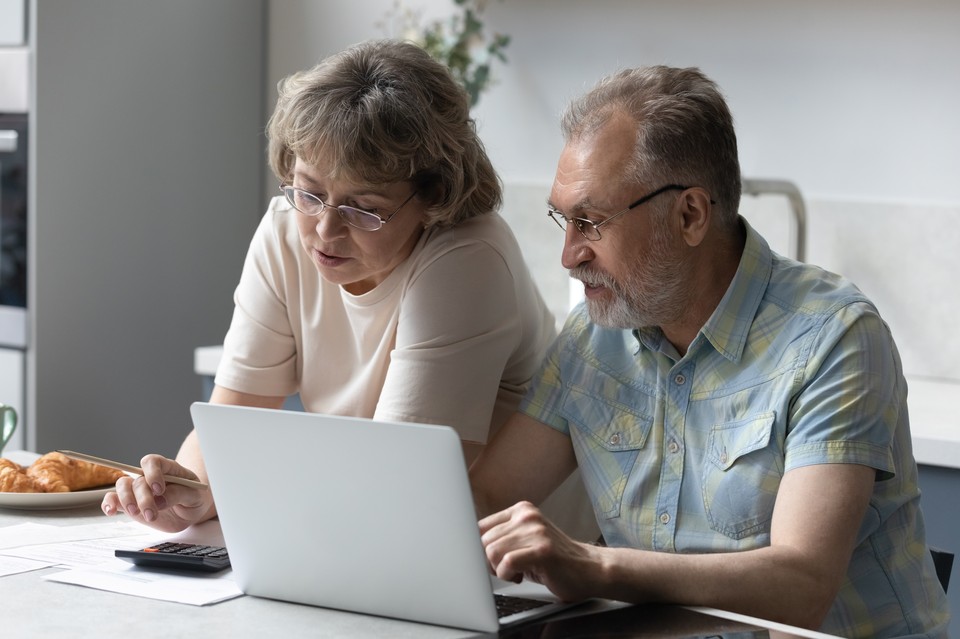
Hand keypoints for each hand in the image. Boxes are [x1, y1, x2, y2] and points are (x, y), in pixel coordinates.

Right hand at [101, 454, 212, 532]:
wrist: (189, 510)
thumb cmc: (193, 497)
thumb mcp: (194, 495)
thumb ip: (179, 494)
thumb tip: (160, 500)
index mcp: (167, 469)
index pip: (153, 462)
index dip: (152, 473)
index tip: (159, 489)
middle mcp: (150, 477)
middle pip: (138, 479)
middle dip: (143, 498)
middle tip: (152, 513)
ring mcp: (139, 490)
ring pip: (122, 486)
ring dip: (126, 500)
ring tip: (137, 514)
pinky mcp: (131, 503)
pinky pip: (113, 499)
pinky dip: (109, 504)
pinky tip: (111, 511)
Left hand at [479, 501, 601, 601]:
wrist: (590, 569)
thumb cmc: (554, 560)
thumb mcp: (526, 540)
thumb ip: (503, 537)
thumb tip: (469, 546)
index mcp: (522, 510)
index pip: (481, 526)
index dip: (480, 548)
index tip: (488, 561)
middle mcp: (528, 516)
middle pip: (484, 540)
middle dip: (489, 562)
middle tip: (508, 570)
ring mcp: (536, 531)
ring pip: (492, 551)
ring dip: (499, 570)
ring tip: (517, 572)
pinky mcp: (542, 550)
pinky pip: (507, 562)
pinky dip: (507, 575)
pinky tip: (520, 577)